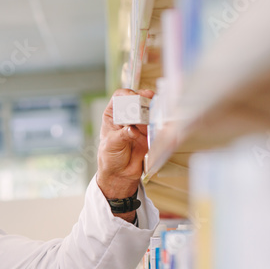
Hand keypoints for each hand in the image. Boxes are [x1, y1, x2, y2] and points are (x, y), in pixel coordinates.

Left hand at [97, 88, 153, 205]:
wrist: (120, 174)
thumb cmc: (110, 158)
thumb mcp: (111, 145)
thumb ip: (122, 136)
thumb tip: (132, 130)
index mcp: (113, 115)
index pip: (119, 97)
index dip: (126, 94)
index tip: (133, 97)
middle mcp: (126, 116)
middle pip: (136, 100)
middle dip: (143, 100)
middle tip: (148, 101)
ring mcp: (139, 124)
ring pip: (148, 111)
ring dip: (152, 110)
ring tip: (154, 113)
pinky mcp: (149, 133)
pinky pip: (156, 125)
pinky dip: (159, 123)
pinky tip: (160, 123)